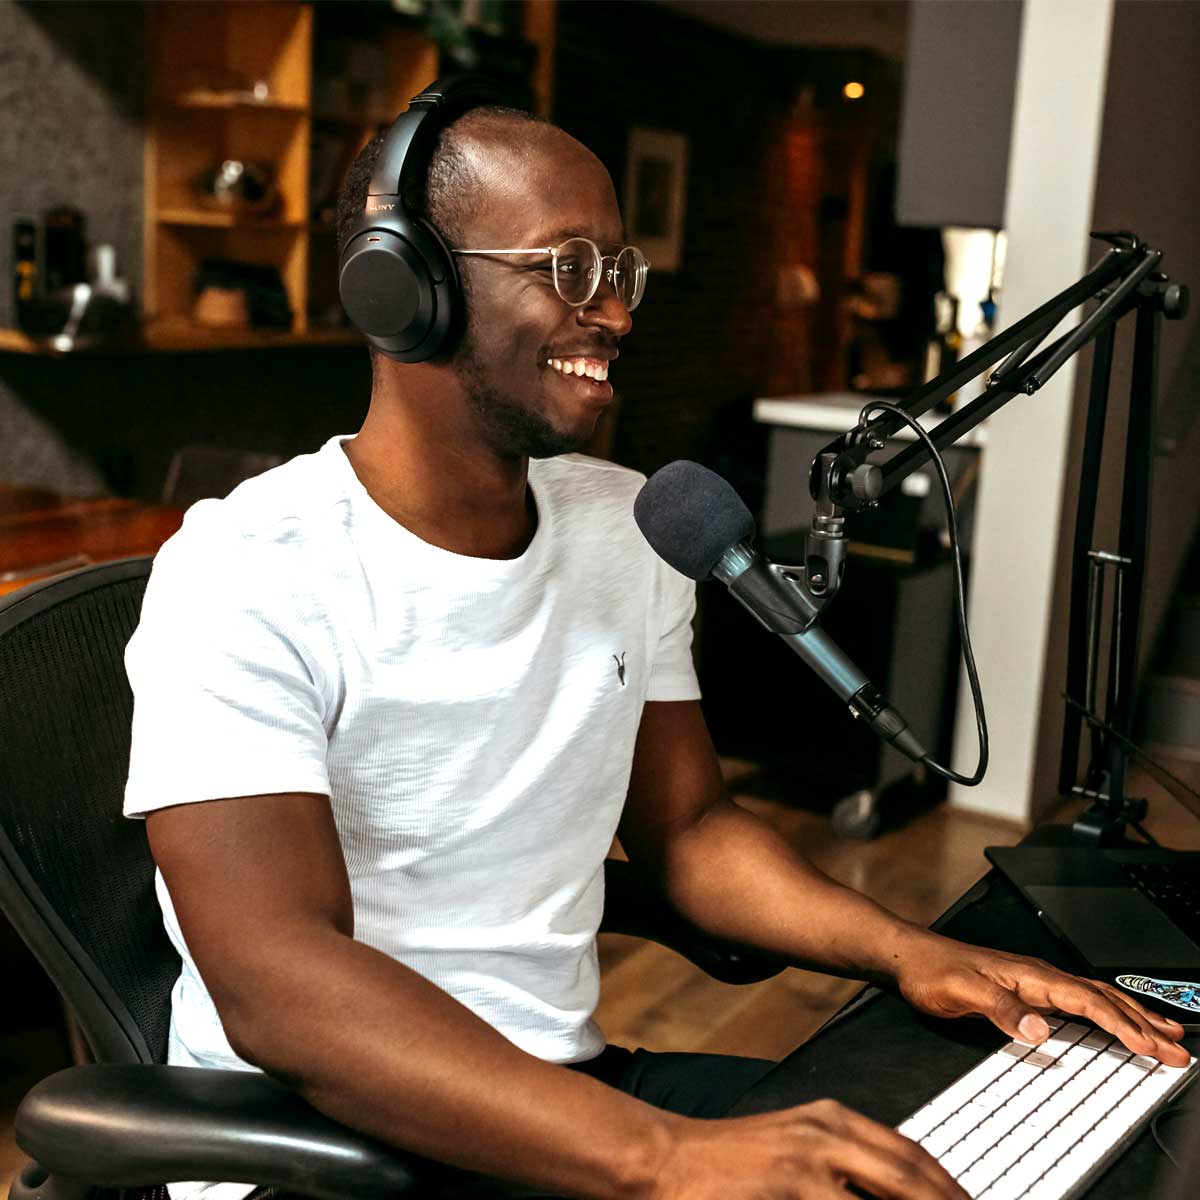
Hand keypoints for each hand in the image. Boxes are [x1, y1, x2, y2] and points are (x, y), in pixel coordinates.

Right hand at [651, 1101, 967, 1198]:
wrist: (664, 1159)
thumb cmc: (728, 1159)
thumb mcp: (792, 1141)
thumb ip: (842, 1159)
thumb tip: (892, 1185)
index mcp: (829, 1119)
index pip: (909, 1155)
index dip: (946, 1188)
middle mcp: (824, 1137)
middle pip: (908, 1179)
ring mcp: (806, 1171)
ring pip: (883, 1199)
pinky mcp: (788, 1195)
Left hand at [894, 935, 1188, 1065]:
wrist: (908, 955)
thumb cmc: (932, 972)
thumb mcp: (962, 992)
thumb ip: (1002, 1010)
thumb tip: (1041, 1031)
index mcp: (1030, 976)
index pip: (1087, 1001)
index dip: (1122, 1024)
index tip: (1151, 1047)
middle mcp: (1038, 975)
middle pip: (1103, 997)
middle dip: (1143, 1022)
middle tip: (1179, 1049)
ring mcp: (1034, 981)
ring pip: (1096, 997)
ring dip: (1133, 1015)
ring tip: (1166, 1033)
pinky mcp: (1026, 990)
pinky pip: (1080, 1000)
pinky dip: (1108, 1011)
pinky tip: (1116, 1019)